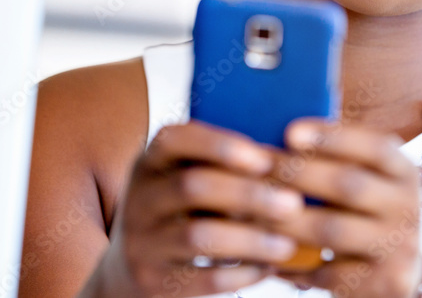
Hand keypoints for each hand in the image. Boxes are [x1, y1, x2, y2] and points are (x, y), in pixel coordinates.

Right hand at [89, 120, 305, 297]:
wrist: (128, 270)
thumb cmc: (178, 213)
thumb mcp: (181, 179)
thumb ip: (220, 168)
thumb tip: (288, 162)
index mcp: (150, 162)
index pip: (174, 139)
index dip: (219, 145)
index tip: (264, 159)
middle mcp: (139, 198)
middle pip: (192, 187)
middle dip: (247, 194)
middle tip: (293, 204)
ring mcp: (141, 241)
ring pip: (197, 236)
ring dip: (249, 239)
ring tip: (287, 244)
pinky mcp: (152, 281)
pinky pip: (200, 278)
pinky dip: (239, 274)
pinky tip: (266, 269)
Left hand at [268, 118, 421, 296]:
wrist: (394, 272)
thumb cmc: (361, 210)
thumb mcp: (363, 177)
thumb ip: (333, 156)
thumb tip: (276, 130)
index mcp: (404, 171)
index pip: (373, 147)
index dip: (332, 138)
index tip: (289, 132)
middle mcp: (410, 206)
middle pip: (347, 185)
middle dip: (295, 173)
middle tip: (255, 168)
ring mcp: (400, 248)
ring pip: (331, 230)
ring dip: (283, 218)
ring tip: (246, 209)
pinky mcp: (386, 284)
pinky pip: (325, 271)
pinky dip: (289, 262)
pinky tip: (260, 253)